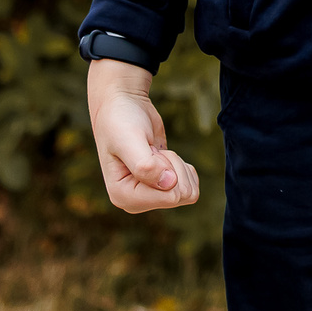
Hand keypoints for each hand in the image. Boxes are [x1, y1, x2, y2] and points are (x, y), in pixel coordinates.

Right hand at [87, 57, 201, 212]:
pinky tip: (162, 156)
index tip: (150, 152)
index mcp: (123, 197)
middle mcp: (137, 202)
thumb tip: (169, 184)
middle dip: (175, 166)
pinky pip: (190, 184)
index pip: (170, 197)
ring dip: (177, 165)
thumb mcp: (129, 140)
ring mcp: (150, 196)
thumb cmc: (121, 121)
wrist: (123, 108)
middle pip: (181, 195)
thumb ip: (146, 165)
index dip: (170, 169)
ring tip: (154, 152)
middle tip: (153, 150)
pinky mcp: (162, 187)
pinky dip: (182, 166)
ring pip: (188, 191)